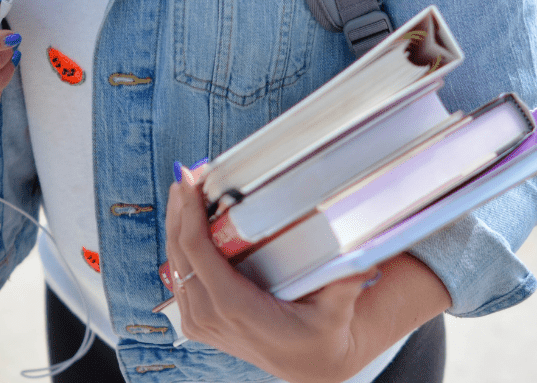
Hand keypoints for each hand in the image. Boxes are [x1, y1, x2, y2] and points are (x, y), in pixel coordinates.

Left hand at [165, 164, 450, 382]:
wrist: (310, 365)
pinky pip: (180, 276)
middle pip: (179, 250)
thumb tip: (362, 259)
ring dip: (177, 223)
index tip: (190, 180)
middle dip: (180, 208)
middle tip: (187, 173)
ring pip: (174, 262)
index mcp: (234, 307)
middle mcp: (209, 315)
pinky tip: (188, 220)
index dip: (189, 212)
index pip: (197, 251)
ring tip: (185, 188)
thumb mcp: (336, 311)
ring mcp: (200, 320)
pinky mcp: (198, 320)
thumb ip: (345, 285)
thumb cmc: (321, 335)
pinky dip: (181, 245)